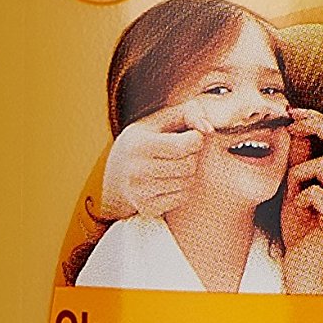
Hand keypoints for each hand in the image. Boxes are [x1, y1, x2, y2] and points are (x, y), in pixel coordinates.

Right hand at [99, 107, 213, 219]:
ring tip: (175, 164)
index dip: (196, 139)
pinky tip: (171, 179)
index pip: (185, 145)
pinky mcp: (148, 208)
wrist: (112, 176)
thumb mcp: (156, 121)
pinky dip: (183, 188)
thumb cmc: (141, 142)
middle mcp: (138, 170)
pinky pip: (182, 197)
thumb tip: (209, 128)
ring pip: (188, 182)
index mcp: (139, 145)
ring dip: (189, 172)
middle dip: (193, 156)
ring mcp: (141, 192)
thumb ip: (186, 114)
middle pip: (189, 165)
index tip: (191, 137)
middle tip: (183, 152)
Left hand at [280, 109, 322, 292]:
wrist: (305, 270)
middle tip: (292, 125)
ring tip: (293, 192)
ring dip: (299, 174)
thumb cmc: (301, 232)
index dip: (320, 119)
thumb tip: (294, 129)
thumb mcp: (297, 189)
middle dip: (316, 127)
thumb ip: (300, 162)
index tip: (294, 112)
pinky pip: (315, 193)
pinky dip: (299, 198)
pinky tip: (299, 212)